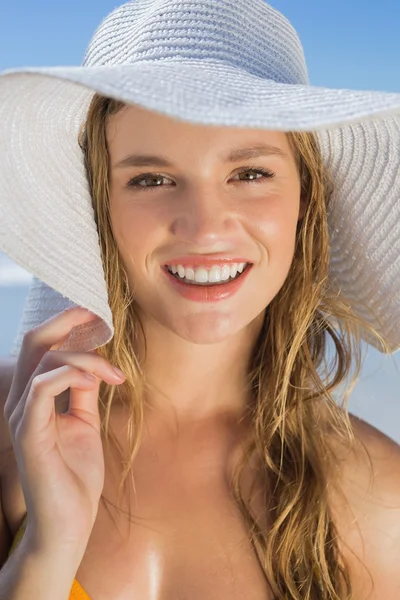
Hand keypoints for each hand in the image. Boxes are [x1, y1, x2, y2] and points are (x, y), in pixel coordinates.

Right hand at [4, 307, 124, 556]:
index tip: (103, 318)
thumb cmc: (75, 475)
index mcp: (34, 396)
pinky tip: (97, 379)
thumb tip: (95, 361)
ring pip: (43, 358)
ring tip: (114, 372)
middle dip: (68, 319)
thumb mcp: (85, 422)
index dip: (69, 323)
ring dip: (84, 355)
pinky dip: (70, 374)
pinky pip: (42, 388)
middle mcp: (22, 400)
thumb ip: (84, 391)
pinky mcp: (30, 433)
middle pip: (34, 339)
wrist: (69, 523)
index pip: (43, 343)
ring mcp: (22, 416)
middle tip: (102, 317)